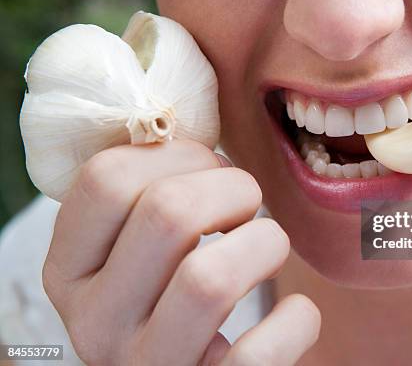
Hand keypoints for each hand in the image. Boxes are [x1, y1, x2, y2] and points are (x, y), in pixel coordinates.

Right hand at [42, 140, 319, 365]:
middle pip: (168, 213)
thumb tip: (187, 116)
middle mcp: (94, 323)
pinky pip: (259, 352)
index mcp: (69, 270)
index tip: (209, 167)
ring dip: (265, 242)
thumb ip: (146, 189)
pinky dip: (296, 319)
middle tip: (249, 201)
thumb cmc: (171, 288)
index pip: (106, 177)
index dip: (178, 153)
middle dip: (233, 187)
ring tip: (269, 244)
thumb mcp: (135, 245)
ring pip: (209, 280)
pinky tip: (294, 310)